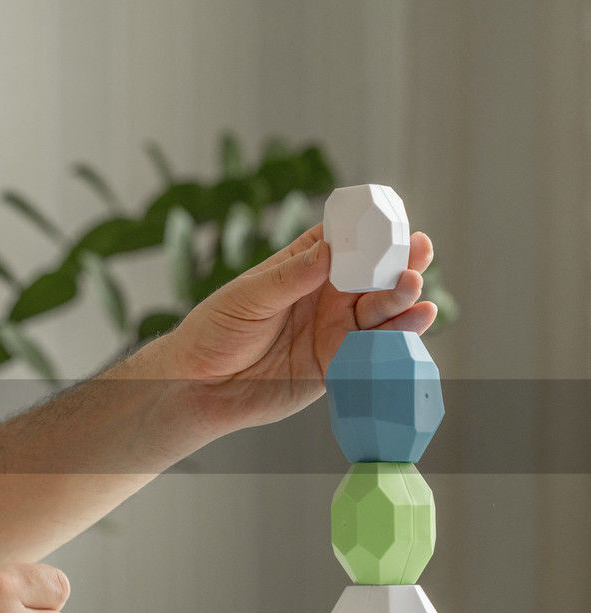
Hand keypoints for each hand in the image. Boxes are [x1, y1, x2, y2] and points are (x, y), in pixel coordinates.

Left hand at [160, 223, 435, 434]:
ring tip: (414, 287)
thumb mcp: (248, 298)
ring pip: (379, 311)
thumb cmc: (214, 332)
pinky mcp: (336, 365)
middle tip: (419, 251)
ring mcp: (333, 330)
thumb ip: (290, 278)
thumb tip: (330, 250)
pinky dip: (398, 337)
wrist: (199, 387)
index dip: (371, 230)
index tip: (395, 221)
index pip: (344, 241)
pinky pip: (373, 351)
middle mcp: (324, 297)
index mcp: (302, 269)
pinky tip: (417, 320)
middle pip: (372, 275)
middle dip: (398, 262)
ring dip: (401, 298)